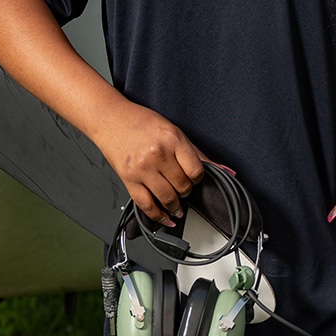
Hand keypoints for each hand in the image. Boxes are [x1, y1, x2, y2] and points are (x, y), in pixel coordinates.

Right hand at [93, 100, 206, 225]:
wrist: (109, 118)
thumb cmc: (140, 121)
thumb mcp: (173, 130)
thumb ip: (197, 153)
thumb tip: (226, 171)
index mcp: (172, 139)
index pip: (196, 171)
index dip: (198, 178)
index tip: (194, 177)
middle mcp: (157, 154)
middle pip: (183, 186)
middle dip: (186, 191)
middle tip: (183, 188)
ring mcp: (142, 169)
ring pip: (168, 199)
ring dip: (176, 207)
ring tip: (177, 206)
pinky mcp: (129, 179)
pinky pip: (147, 205)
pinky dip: (158, 216)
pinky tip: (165, 217)